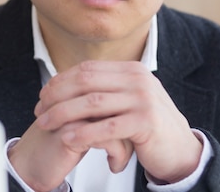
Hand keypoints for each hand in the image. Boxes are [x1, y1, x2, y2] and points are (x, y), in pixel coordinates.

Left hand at [34, 60, 202, 183]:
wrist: (180, 150)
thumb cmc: (147, 127)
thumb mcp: (127, 100)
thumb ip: (105, 89)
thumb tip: (66, 84)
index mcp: (131, 70)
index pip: (88, 69)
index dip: (61, 81)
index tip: (43, 95)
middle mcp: (138, 79)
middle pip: (86, 82)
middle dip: (57, 96)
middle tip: (40, 110)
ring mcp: (143, 99)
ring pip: (93, 103)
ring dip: (64, 113)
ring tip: (46, 124)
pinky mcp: (146, 121)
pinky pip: (107, 126)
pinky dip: (84, 132)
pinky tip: (68, 139)